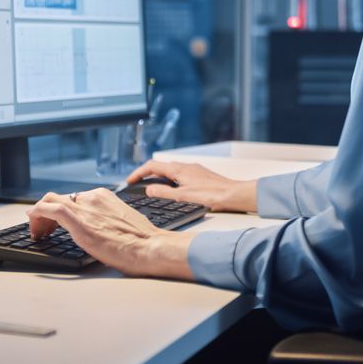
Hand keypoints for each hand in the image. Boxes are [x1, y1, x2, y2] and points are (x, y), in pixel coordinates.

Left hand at [26, 189, 193, 279]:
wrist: (150, 247)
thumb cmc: (142, 241)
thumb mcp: (122, 222)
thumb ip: (107, 219)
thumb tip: (99, 229)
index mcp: (103, 196)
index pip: (73, 198)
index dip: (59, 209)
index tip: (56, 223)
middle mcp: (92, 198)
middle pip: (59, 198)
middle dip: (46, 212)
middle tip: (43, 229)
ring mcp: (85, 208)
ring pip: (51, 201)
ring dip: (39, 215)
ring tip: (38, 232)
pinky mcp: (79, 222)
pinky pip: (50, 209)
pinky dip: (37, 213)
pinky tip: (32, 221)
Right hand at [124, 161, 256, 212]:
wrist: (233, 195)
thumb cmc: (211, 195)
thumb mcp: (182, 197)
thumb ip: (163, 192)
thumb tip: (148, 189)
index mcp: (178, 169)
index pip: (152, 166)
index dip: (138, 173)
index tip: (129, 181)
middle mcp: (185, 166)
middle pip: (160, 167)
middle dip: (147, 175)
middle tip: (137, 185)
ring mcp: (194, 170)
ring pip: (171, 171)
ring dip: (159, 178)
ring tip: (152, 189)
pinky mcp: (200, 176)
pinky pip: (180, 175)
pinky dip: (170, 181)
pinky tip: (173, 191)